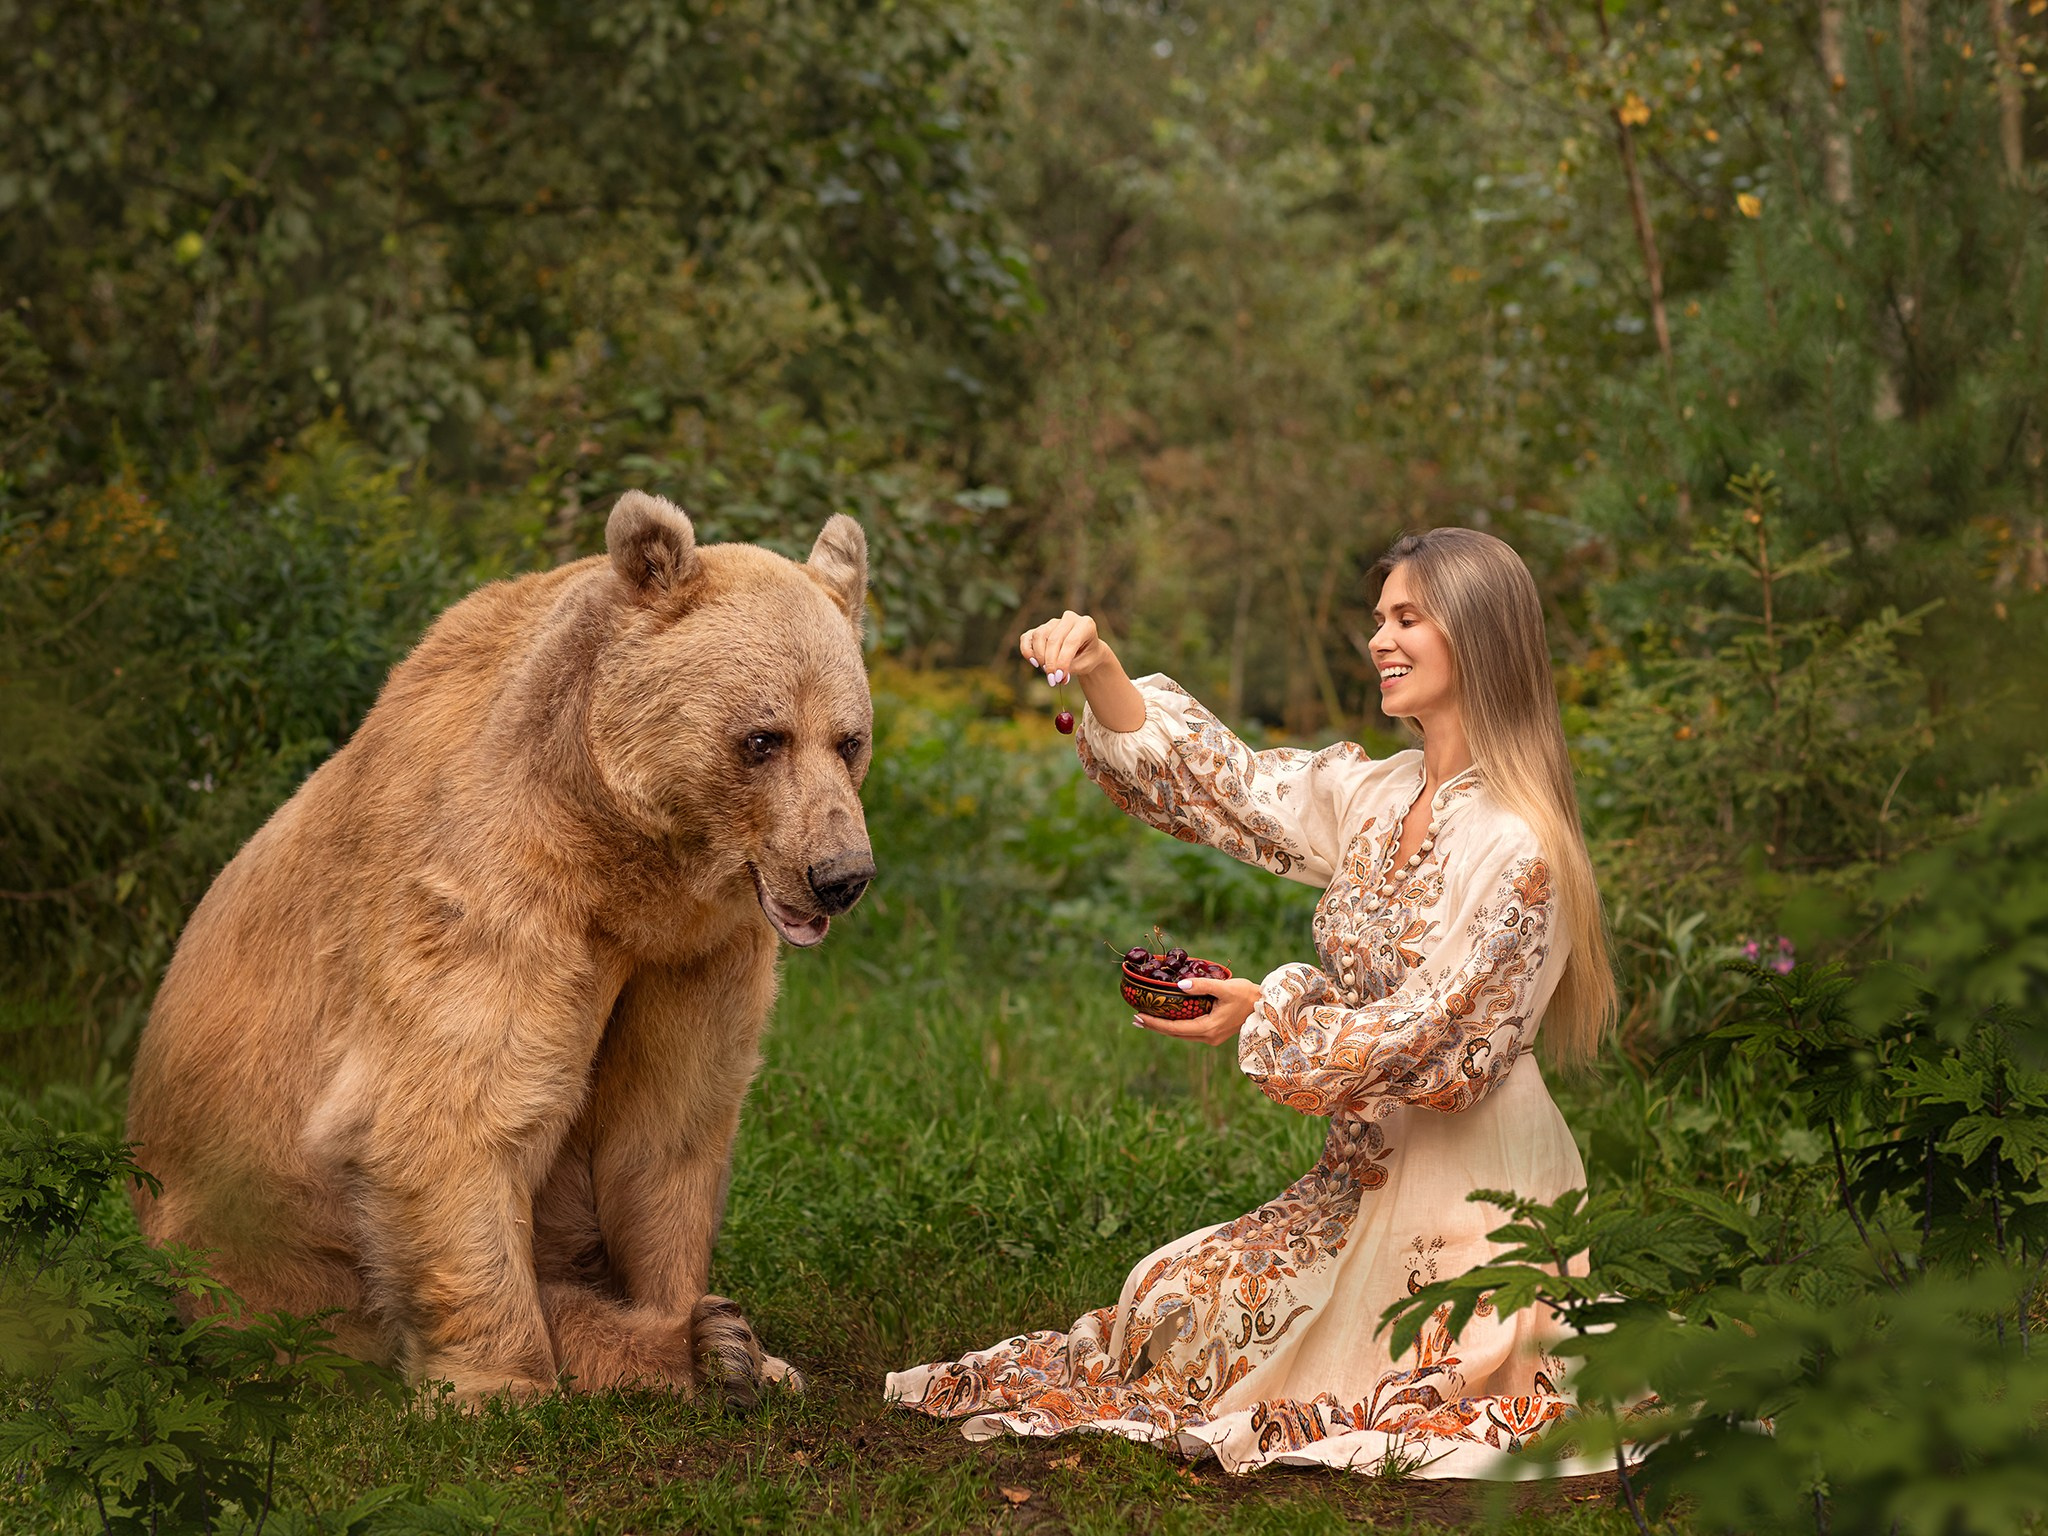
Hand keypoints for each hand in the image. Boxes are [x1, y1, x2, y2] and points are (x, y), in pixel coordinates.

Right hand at [1018, 611, 1145, 731]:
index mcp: (1086, 624)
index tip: (1058, 677)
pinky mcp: (1040, 629)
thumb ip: (1074, 668)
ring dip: (1041, 658)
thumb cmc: (1091, 661)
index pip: (1071, 640)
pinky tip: (1034, 663)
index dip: (1063, 659)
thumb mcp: (1089, 667)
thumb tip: (1058, 675)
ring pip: (1039, 637)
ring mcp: (1053, 623)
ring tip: (1049, 672)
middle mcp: (1069, 619)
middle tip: (1054, 680)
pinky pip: (1028, 638)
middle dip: (1052, 662)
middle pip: (1053, 639)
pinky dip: (1027, 651)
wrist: (1087, 656)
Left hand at [1132, 976, 1262, 1046]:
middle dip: (1155, 1026)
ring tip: (1148, 1019)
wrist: (1267, 1006)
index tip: (1138, 1017)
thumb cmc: (1247, 995)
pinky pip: (1190, 1031)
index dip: (1154, 1023)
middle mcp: (1208, 1037)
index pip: (1174, 1028)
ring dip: (1165, 1027)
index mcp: (1208, 1028)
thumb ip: (1201, 985)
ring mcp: (1212, 1037)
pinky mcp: (1216, 1034)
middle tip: (1136, 1019)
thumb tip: (1179, 984)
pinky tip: (1170, 1018)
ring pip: (1182, 1034)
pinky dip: (1177, 1026)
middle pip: (1175, 1034)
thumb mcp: (1224, 987)